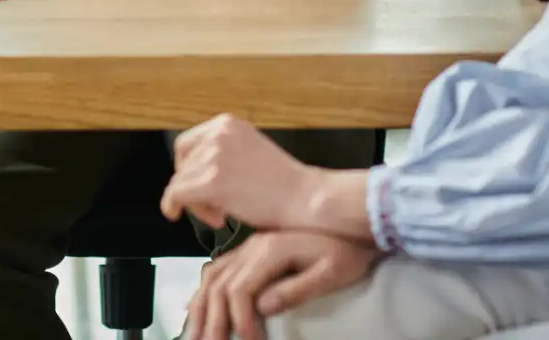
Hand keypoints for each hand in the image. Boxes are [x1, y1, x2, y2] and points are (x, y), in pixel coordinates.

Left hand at [161, 114, 313, 230]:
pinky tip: (205, 219)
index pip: (187, 144)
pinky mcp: (211, 182)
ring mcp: (214, 156)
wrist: (305, 198)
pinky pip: (176, 196)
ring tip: (222, 215)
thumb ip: (223, 152)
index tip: (195, 184)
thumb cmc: (284, 183)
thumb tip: (195, 168)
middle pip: (183, 165)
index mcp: (227, 123)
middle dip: (194, 188)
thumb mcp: (249, 150)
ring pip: (180, 183)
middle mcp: (218, 133)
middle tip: (214, 207)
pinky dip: (177, 208)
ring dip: (197, 204)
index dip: (188, 168)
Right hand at [185, 231, 380, 339]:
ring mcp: (253, 244)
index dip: (240, 321)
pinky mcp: (256, 247)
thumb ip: (296, 290)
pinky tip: (198, 302)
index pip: (241, 290)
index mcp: (272, 249)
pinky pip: (220, 265)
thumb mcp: (332, 274)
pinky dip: (205, 286)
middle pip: (220, 285)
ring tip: (195, 332)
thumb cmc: (349, 250)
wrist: (354, 220)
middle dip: (212, 320)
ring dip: (201, 305)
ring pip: (213, 275)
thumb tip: (263, 308)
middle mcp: (256, 245)